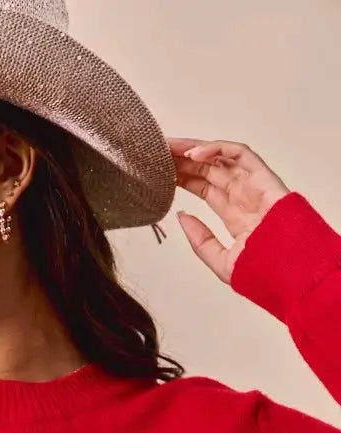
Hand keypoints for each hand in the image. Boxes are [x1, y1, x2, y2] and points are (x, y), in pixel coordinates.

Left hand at [167, 138, 291, 284]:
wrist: (289, 269)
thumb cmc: (263, 270)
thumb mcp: (221, 261)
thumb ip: (200, 241)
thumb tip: (181, 216)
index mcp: (234, 213)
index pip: (204, 187)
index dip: (182, 178)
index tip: (160, 173)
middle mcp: (242, 195)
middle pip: (208, 169)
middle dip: (182, 160)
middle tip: (158, 153)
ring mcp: (252, 184)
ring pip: (219, 157)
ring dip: (194, 150)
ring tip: (169, 147)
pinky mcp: (262, 175)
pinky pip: (238, 153)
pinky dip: (216, 149)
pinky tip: (192, 154)